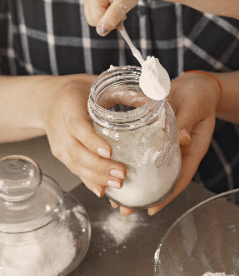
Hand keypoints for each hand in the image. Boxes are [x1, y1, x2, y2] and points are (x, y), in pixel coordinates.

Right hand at [41, 75, 126, 196]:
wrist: (47, 99)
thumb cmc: (78, 91)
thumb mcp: (97, 85)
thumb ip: (122, 93)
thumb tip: (153, 101)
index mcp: (68, 104)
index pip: (78, 126)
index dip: (92, 141)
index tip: (109, 152)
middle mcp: (60, 125)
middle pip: (76, 150)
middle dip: (99, 165)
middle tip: (121, 173)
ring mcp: (58, 142)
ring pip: (74, 163)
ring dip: (96, 176)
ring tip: (117, 183)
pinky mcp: (61, 154)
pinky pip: (74, 169)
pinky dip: (88, 181)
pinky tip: (102, 190)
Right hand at [81, 0, 151, 35]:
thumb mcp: (124, 3)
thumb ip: (112, 18)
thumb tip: (101, 32)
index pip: (95, 20)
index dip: (110, 23)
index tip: (122, 16)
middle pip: (93, 20)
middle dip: (109, 20)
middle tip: (121, 12)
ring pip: (94, 17)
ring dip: (108, 17)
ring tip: (118, 6)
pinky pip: (96, 11)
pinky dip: (106, 12)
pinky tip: (114, 4)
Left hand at [114, 70, 220, 215]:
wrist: (198, 84)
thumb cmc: (201, 95)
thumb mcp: (196, 106)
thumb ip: (187, 121)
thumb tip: (182, 138)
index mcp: (192, 150)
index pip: (180, 178)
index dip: (167, 196)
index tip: (151, 209)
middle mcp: (179, 152)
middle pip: (162, 180)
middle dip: (144, 196)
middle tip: (124, 210)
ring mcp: (167, 146)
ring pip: (151, 169)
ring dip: (134, 182)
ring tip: (114, 197)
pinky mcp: (157, 136)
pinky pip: (143, 152)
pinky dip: (131, 162)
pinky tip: (115, 166)